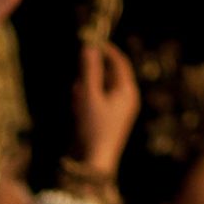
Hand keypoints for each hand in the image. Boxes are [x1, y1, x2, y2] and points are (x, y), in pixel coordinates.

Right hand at [69, 41, 138, 173]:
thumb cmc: (93, 128)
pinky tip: (77, 104)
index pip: (119, 63)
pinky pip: (101, 102)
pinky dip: (90, 98)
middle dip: (95, 70)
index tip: (92, 42)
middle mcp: (127, 99)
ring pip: (104, 89)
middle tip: (79, 66)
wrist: (95, 162)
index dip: (106, 51)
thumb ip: (89, 72)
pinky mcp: (111, 121)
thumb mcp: (88, 96)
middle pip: (112, 75)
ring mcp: (120, 111)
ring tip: (75, 91)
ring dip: (90, 85)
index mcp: (126, 91)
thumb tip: (89, 48)